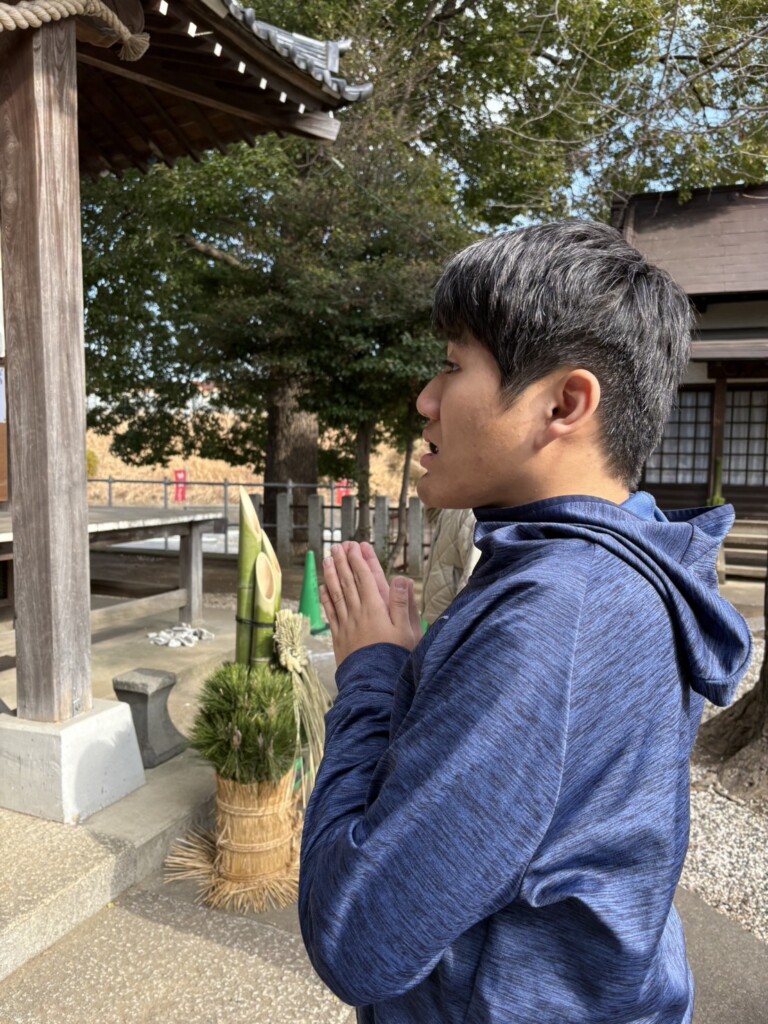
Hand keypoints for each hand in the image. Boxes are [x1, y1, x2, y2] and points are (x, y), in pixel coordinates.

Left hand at [320, 542, 421, 664]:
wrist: (374, 683)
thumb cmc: (395, 657)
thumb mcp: (407, 631)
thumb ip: (402, 603)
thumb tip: (400, 578)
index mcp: (376, 608)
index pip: (365, 578)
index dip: (360, 561)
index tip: (355, 547)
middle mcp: (358, 612)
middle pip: (348, 581)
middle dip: (344, 562)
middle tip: (339, 546)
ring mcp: (346, 623)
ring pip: (336, 593)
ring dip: (331, 574)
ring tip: (328, 559)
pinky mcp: (339, 636)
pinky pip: (330, 612)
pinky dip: (326, 597)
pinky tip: (322, 587)